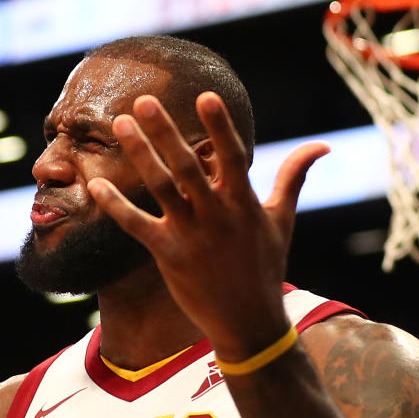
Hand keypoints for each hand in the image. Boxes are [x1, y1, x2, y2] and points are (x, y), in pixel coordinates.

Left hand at [87, 92, 327, 361]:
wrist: (249, 322)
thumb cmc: (265, 267)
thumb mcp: (282, 220)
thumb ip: (294, 177)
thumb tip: (323, 146)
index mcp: (244, 204)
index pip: (233, 156)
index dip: (219, 126)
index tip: (206, 96)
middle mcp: (216, 216)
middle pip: (187, 166)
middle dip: (166, 132)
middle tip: (145, 99)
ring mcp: (190, 235)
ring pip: (161, 187)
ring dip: (140, 154)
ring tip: (122, 123)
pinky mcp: (168, 254)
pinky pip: (136, 226)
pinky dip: (115, 205)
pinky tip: (95, 182)